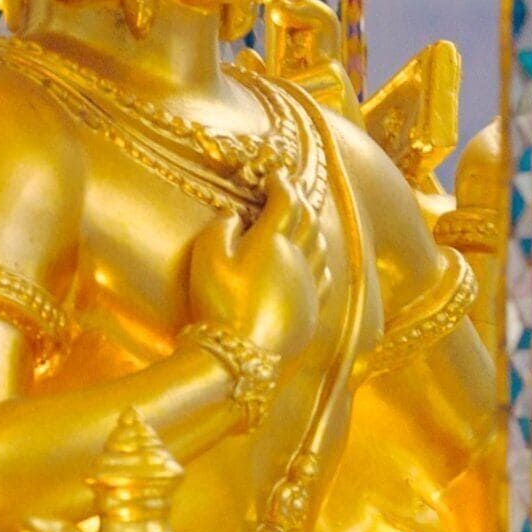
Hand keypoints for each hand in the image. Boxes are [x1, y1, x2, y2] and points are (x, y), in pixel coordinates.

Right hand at [179, 181, 324, 362]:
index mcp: (271, 241)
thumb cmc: (218, 304)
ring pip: (320, 245)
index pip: (286, 201)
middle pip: (308, 219)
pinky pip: (325, 275)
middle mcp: (297, 258)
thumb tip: (234, 214)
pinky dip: (321, 259)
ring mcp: (308, 285)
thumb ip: (221, 229)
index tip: (276, 175)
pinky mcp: (312, 309)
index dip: (282, 184)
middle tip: (292, 190)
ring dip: (314, 226)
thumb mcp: (206, 258)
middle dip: (300, 200)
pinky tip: (317, 260)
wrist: (240, 355)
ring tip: (306, 219)